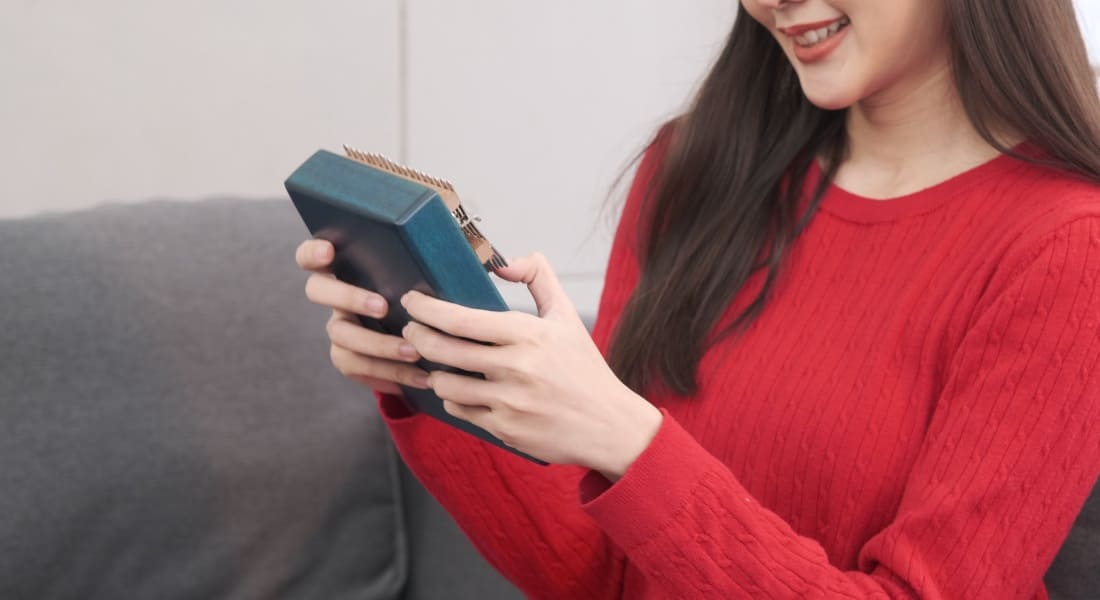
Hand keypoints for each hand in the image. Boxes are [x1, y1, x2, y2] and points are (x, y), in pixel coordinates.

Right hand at [294, 239, 430, 395]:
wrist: (432, 336)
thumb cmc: (429, 290)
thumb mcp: (431, 268)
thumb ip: (431, 250)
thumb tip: (453, 230)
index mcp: (348, 267)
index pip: (312, 254)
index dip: (313, 252)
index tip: (329, 251)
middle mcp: (336, 296)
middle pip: (317, 291)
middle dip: (348, 296)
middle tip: (382, 307)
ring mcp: (340, 328)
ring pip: (341, 336)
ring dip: (377, 345)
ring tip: (413, 351)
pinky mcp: (349, 359)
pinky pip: (360, 367)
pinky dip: (392, 373)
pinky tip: (421, 377)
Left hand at [400, 253, 662, 478]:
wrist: (608, 425)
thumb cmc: (584, 368)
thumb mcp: (567, 316)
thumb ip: (539, 278)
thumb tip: (503, 263)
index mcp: (527, 335)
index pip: (460, 319)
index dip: (426, 309)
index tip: (411, 301)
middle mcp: (516, 368)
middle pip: (443, 350)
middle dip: (417, 336)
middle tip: (410, 329)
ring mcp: (508, 402)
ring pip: (445, 384)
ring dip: (433, 371)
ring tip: (435, 362)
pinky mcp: (505, 430)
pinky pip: (460, 411)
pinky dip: (452, 399)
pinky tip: (457, 390)